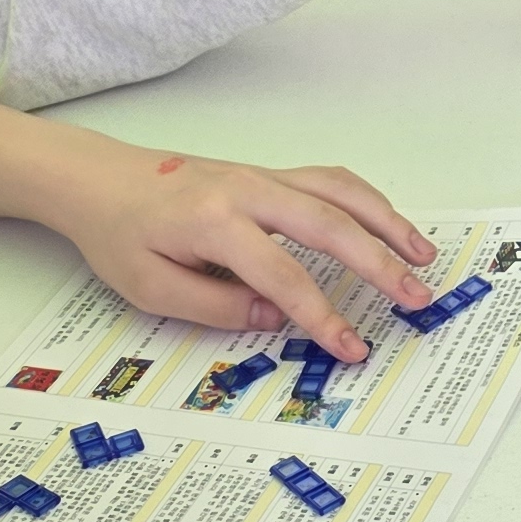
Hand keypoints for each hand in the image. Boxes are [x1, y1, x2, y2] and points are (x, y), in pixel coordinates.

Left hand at [59, 146, 439, 357]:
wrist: (98, 178)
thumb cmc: (119, 233)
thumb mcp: (151, 286)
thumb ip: (216, 304)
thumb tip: (276, 314)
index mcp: (216, 223)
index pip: (284, 276)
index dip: (322, 316)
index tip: (350, 346)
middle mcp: (248, 191)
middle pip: (330, 225)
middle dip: (378, 264)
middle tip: (415, 298)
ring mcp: (262, 176)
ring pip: (340, 193)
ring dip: (386, 223)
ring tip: (421, 258)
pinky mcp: (267, 174)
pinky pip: (328, 182)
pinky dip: (366, 201)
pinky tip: (386, 226)